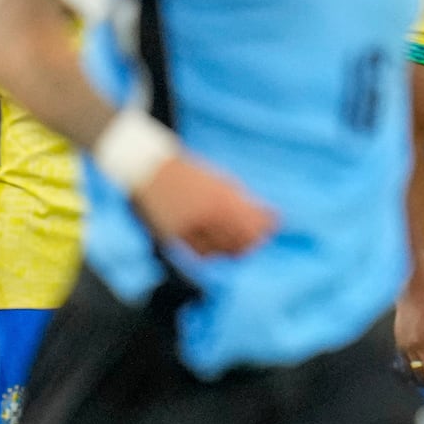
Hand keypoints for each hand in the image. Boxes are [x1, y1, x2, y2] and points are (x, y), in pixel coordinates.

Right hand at [132, 153, 277, 257]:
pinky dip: (212, 254)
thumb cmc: (190, 174)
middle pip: (240, 242)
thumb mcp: (222, 184)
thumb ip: (246, 203)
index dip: (267, 230)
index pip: (254, 227)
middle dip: (252, 242)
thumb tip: (274, 218)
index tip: (273, 227)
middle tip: (258, 238)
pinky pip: (199, 254)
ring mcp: (188, 228)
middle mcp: (207, 216)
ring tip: (239, 244)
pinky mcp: (172, 237)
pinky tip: (217, 247)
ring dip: (233, 250)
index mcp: (223, 199)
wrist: (149, 169)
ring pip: (221, 251)